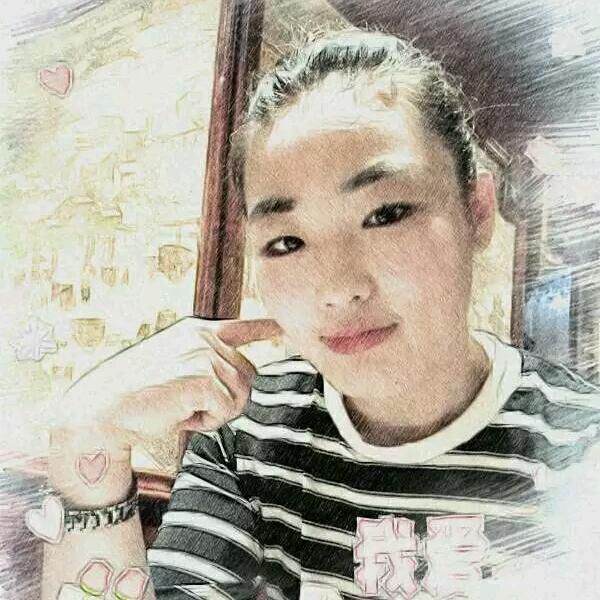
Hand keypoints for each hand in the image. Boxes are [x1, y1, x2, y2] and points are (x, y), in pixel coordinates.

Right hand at [56, 317, 282, 436]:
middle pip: (247, 375)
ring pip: (240, 395)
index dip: (267, 328)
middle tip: (191, 404)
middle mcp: (204, 338)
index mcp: (197, 331)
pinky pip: (226, 410)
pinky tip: (180, 415)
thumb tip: (243, 380)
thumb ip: (208, 364)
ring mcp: (204, 355)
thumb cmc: (139, 393)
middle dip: (227, 398)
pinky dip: (206, 421)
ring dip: (215, 411)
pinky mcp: (201, 377)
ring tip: (181, 407)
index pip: (242, 327)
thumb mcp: (176, 365)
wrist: (104, 407)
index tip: (285, 327)